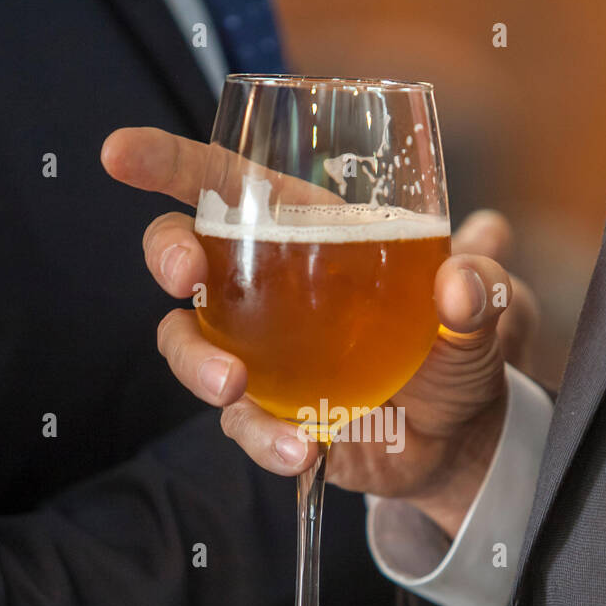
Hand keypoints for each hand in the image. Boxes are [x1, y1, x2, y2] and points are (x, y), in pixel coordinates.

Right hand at [102, 127, 540, 536]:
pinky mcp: (271, 415)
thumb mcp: (486, 311)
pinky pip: (242, 424)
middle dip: (168, 256)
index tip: (118, 154)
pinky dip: (262, 439)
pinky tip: (301, 451)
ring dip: (198, 362)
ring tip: (234, 386)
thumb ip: (481, 288)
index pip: (227, 185)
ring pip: (189, 346)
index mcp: (309, 233)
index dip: (167, 164)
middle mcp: (269, 289)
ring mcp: (261, 354)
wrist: (463, 438)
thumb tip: (464, 280)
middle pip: (183, 256)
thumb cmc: (461, 350)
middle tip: (186, 275)